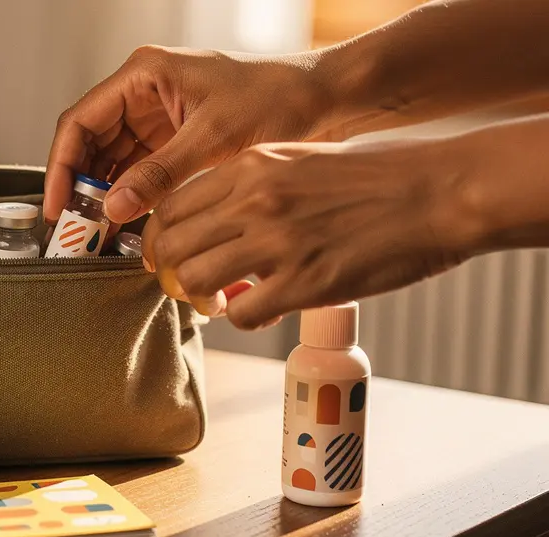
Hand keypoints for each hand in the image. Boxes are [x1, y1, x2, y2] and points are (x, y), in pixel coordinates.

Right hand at [44, 46, 331, 224]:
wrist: (322, 100)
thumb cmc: (277, 99)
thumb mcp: (214, 139)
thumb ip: (160, 174)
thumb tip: (114, 207)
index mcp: (144, 75)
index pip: (80, 121)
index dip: (62, 166)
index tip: (58, 206)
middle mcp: (143, 93)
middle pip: (89, 143)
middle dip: (79, 186)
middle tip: (75, 230)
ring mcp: (157, 117)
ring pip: (110, 160)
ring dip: (102, 196)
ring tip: (96, 234)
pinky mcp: (173, 139)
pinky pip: (137, 170)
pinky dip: (128, 197)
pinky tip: (124, 224)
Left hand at [142, 139, 477, 329]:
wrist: (437, 192)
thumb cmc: (374, 176)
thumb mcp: (298, 159)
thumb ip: (251, 185)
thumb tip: (215, 221)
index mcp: (251, 165)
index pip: (171, 206)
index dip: (159, 238)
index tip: (165, 255)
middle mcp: (255, 201)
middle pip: (173, 246)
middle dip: (169, 272)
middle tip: (186, 285)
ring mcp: (278, 242)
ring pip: (196, 281)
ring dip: (201, 299)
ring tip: (221, 302)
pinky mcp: (305, 283)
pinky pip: (242, 314)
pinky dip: (243, 318)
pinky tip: (261, 310)